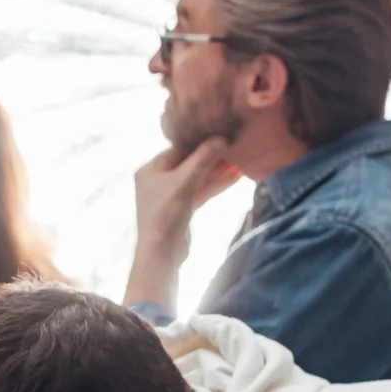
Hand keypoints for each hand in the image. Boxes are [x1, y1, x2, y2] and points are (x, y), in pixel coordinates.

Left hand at [126, 138, 238, 305]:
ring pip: (196, 178)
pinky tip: (235, 178)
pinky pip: (199, 192)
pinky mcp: (180, 209)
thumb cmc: (166, 214)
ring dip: (217, 172)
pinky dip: (214, 185)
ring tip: (240, 162)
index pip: (179, 149)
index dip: (201, 144)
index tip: (222, 137)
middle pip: (189, 163)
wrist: (161, 253)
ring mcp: (169, 196)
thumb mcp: (185, 181)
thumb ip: (203, 158)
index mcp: (150, 169)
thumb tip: (221, 138)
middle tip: (235, 149)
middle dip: (212, 159)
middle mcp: (157, 180)